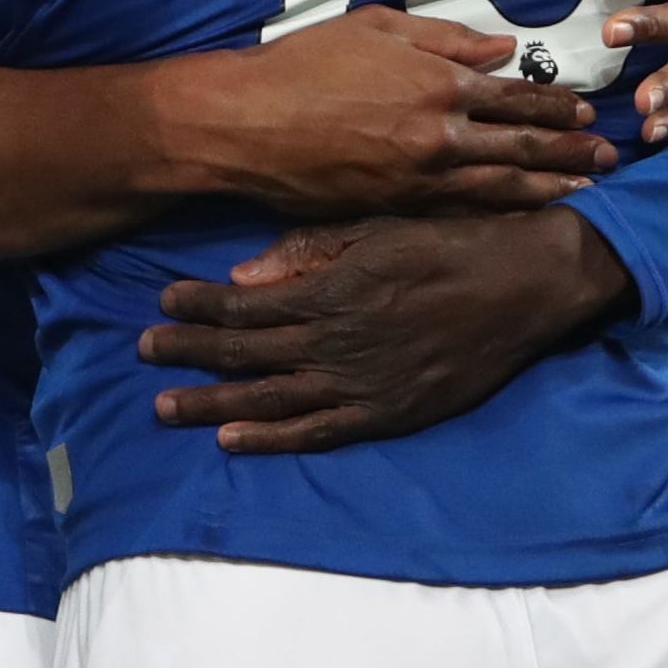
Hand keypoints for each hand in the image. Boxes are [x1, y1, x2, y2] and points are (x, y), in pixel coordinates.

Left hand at [137, 207, 634, 453]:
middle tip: (143, 352)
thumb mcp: (373, 227)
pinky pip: (319, 432)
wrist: (524, 284)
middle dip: (188, 353)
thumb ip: (306, 254)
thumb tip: (240, 280)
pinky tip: (233, 440)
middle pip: (244, 353)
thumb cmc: (445, 243)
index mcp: (330, 289)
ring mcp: (363, 384)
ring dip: (212, 403)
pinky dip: (272, 438)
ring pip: (270, 399)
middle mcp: (338, 341)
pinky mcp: (391, 413)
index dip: (196, 306)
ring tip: (167, 406)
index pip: (243, 305)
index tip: (161, 302)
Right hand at [198, 7, 612, 218]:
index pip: (517, 97)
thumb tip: (501, 51)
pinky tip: (525, 214)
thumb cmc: (301, 65)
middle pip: (524, 146)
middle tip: (609, 156)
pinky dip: (504, 214)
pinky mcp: (399, 207)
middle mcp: (442, 135)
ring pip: (504, 187)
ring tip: (588, 191)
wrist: (246, 123)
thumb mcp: (373, 27)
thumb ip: (443, 38)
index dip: (557, 106)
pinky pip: (466, 212)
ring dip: (551, 187)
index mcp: (439, 83)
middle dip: (572, 151)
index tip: (586, 111)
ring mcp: (422, 178)